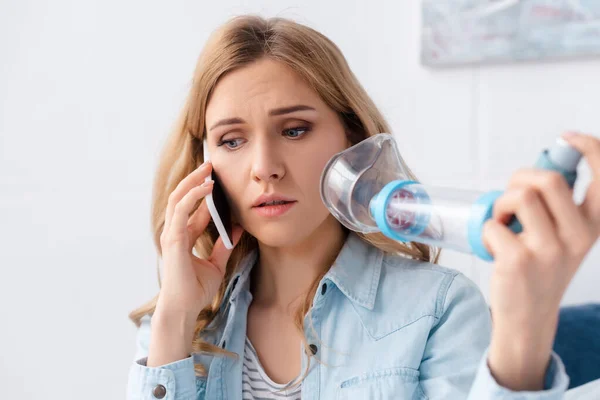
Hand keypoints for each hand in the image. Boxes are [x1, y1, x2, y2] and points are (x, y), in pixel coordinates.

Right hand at [148, 160, 243, 366]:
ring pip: (178, 198)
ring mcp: (171, 234)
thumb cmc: (196, 290)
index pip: (193, 208)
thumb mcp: (216, 264)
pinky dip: (192, 196)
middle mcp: (175, 232)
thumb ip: (224, 245)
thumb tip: (237, 228)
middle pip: (182, 197)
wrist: (185, 308)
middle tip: (211, 165)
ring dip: (193, 181)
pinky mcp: (172, 239)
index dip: (204, 193)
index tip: (218, 178)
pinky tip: (207, 188)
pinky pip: (181, 211)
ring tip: (208, 169)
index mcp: (184, 237)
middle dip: (195, 180)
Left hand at [482, 132, 598, 390]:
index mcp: (592, 226)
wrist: (528, 316)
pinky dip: (486, 228)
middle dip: (521, 178)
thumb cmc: (541, 269)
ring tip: (502, 221)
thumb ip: (559, 207)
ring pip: (520, 196)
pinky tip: (494, 244)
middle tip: (512, 197)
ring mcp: (548, 250)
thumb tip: (538, 172)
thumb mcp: (564, 238)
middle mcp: (577, 237)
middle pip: (549, 179)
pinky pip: (492, 224)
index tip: (566, 139)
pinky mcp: (518, 260)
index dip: (589, 147)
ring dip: (501, 203)